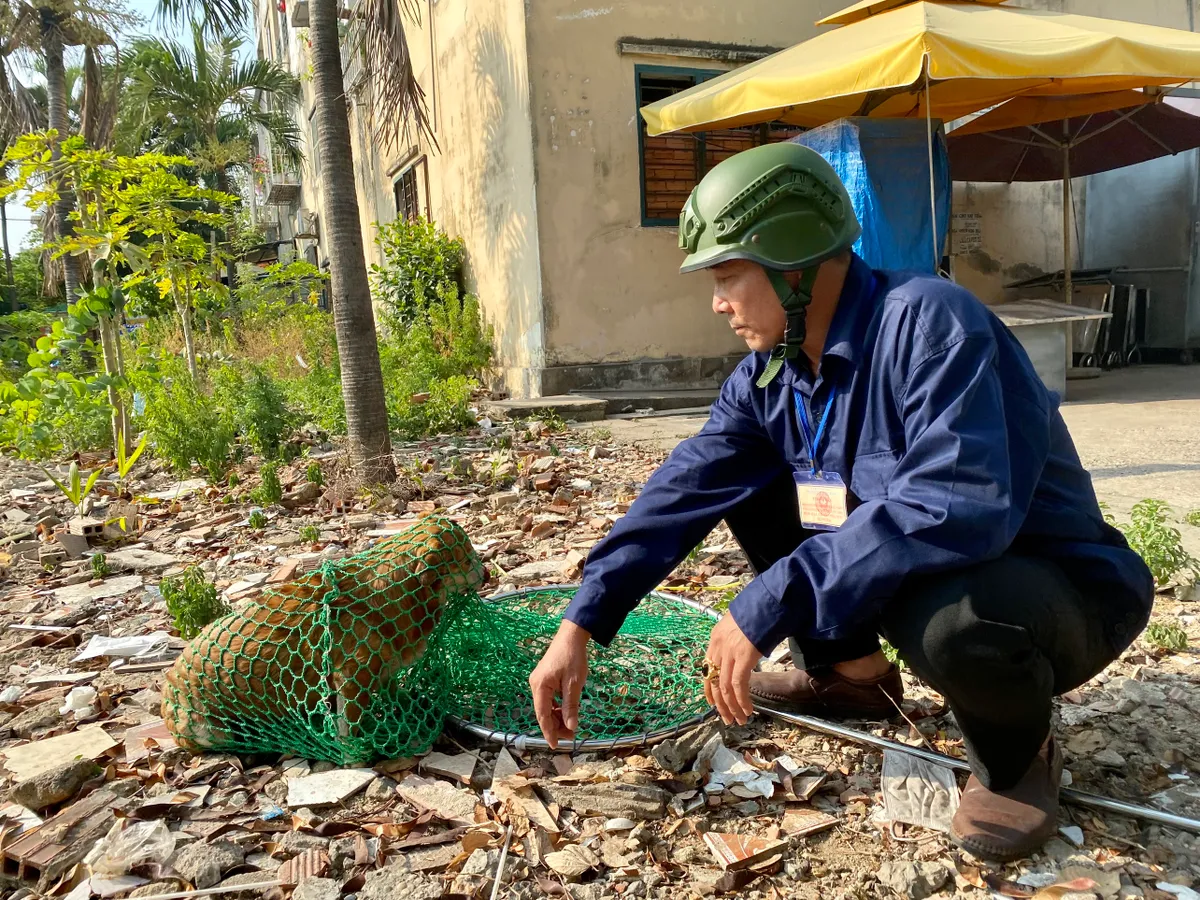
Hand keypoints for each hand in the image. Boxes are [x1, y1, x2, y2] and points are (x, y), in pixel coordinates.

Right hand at [529, 620, 590, 748]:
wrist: (572, 635)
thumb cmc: (573, 657)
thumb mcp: (574, 684)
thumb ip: (571, 706)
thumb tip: (571, 726)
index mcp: (540, 686)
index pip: (542, 715)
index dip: (549, 732)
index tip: (555, 745)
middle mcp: (535, 685)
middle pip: (543, 712)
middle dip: (556, 726)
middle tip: (571, 736)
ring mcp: (539, 681)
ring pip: (546, 706)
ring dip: (557, 717)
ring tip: (571, 726)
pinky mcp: (544, 679)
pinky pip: (548, 699)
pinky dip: (557, 707)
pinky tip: (566, 712)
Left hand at [704, 613, 761, 725]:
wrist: (769, 601)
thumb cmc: (759, 611)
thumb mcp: (739, 623)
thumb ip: (735, 638)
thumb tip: (741, 652)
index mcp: (715, 637)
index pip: (706, 669)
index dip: (708, 689)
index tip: (713, 703)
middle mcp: (718, 646)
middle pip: (713, 682)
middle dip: (720, 704)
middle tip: (727, 718)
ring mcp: (729, 651)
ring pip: (724, 688)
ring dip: (732, 707)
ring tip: (739, 720)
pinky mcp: (742, 656)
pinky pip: (738, 685)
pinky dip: (741, 700)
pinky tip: (747, 710)